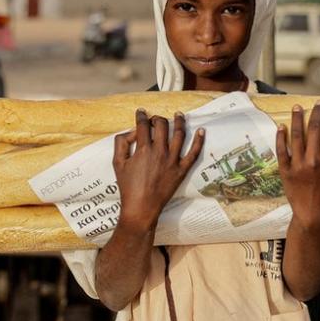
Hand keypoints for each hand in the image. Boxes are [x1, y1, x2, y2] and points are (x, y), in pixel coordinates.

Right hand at [112, 109, 204, 226]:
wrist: (141, 208)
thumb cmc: (128, 187)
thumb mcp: (117, 163)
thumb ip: (121, 143)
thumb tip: (131, 132)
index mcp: (143, 149)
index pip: (143, 125)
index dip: (141, 115)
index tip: (141, 112)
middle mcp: (160, 151)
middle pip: (162, 125)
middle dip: (157, 118)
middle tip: (155, 119)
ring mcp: (173, 160)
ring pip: (179, 134)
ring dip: (179, 121)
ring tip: (179, 115)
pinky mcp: (182, 170)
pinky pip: (194, 153)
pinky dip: (199, 140)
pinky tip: (201, 130)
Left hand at [275, 102, 319, 224]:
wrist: (311, 210)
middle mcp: (313, 160)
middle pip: (314, 130)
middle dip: (317, 113)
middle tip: (318, 103)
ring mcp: (297, 165)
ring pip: (297, 136)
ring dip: (297, 119)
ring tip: (297, 107)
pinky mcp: (285, 170)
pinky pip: (281, 151)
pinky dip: (280, 137)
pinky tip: (281, 125)